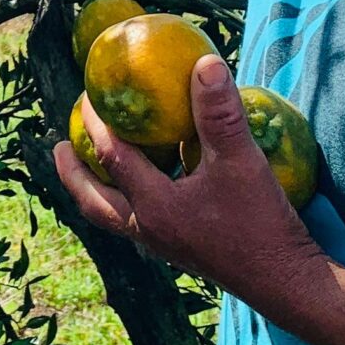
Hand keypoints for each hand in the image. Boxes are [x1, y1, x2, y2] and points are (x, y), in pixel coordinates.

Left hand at [52, 51, 325, 312]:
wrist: (286, 281)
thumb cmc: (261, 223)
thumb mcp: (242, 161)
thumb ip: (220, 113)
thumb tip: (204, 63)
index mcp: (154, 206)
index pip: (111, 158)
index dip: (97, 124)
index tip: (86, 96)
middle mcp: (150, 228)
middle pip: (94, 202)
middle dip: (72, 174)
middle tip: (59, 146)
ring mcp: (164, 244)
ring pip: (113, 218)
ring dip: (95, 191)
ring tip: (89, 167)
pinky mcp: (182, 251)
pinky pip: (138, 223)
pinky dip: (127, 202)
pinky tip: (146, 186)